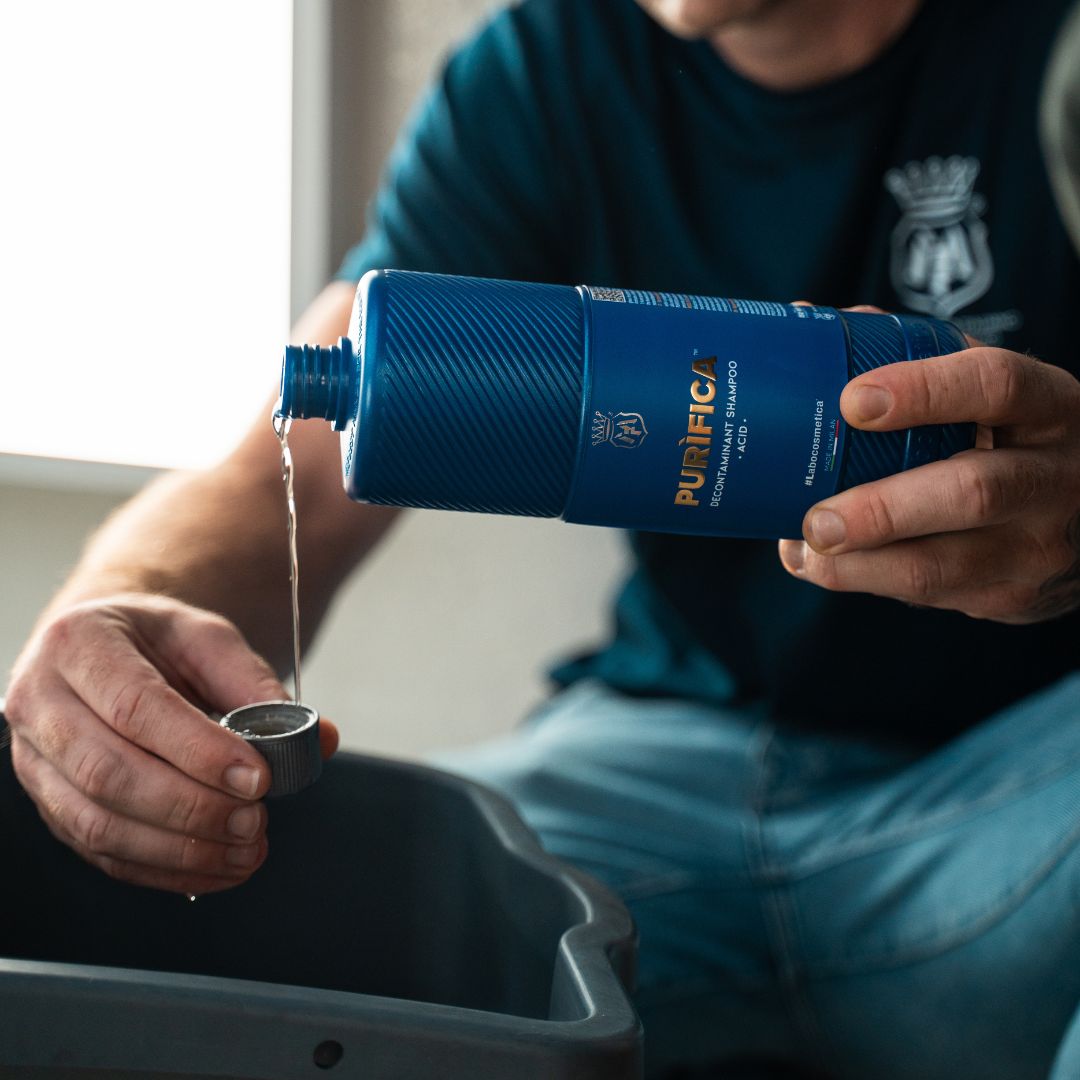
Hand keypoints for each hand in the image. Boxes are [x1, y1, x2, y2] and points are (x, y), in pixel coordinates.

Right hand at [5, 594, 338, 893]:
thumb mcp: (208, 640)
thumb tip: (319, 739)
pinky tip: (217, 867)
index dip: (199, 750)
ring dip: (180, 849)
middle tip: (256, 821)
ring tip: (247, 849)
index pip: (136, 707)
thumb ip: (260, 687)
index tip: (258, 778)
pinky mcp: (50, 807)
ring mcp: (35, 761)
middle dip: (192, 807)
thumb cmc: (158, 642)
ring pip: (98, 823)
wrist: (106, 649)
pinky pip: (101, 853)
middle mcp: (40, 703)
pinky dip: (163, 869)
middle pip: (110, 772)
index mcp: (79, 644)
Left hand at [778, 343, 1079, 622]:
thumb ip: (914, 354)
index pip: (997, 384)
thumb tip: (806, 321)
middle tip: (816, 517)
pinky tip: (820, 565)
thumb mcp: (988, 391)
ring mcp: (1037, 546)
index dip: (925, 390)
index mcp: (1048, 405)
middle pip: (972, 492)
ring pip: (943, 563)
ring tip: (804, 548)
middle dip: (883, 509)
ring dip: (861, 562)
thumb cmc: (1009, 435)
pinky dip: (864, 580)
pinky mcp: (1010, 597)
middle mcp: (1056, 476)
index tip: (853, 400)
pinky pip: (929, 595)